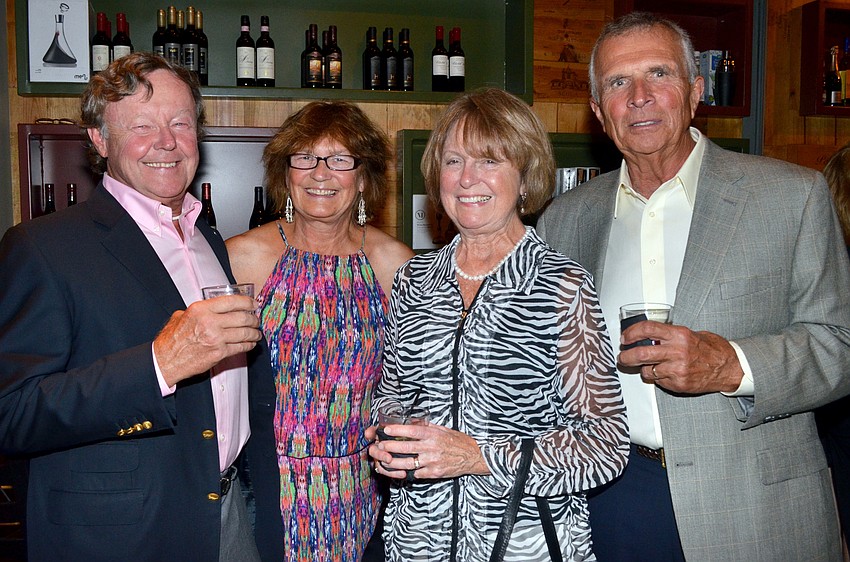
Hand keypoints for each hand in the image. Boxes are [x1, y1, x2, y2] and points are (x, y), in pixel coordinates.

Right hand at [153, 295, 260, 385]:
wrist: (165, 360)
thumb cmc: (172, 339)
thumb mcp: (181, 316)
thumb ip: (199, 310)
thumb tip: (214, 306)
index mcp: (201, 309)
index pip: (232, 301)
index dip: (247, 302)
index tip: (253, 304)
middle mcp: (209, 322)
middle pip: (242, 317)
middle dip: (253, 318)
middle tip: (256, 319)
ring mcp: (215, 338)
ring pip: (244, 333)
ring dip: (254, 332)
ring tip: (256, 332)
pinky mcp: (219, 353)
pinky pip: (240, 347)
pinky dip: (248, 345)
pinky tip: (250, 343)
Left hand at [368, 423, 489, 480]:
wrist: (472, 457)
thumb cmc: (456, 441)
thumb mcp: (442, 429)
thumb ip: (426, 426)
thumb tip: (410, 422)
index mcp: (433, 434)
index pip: (412, 431)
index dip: (397, 430)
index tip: (386, 430)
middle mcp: (432, 448)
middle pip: (406, 447)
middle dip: (389, 447)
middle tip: (379, 445)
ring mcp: (432, 462)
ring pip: (407, 463)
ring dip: (393, 462)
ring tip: (383, 460)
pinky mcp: (434, 473)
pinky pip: (416, 473)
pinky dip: (406, 472)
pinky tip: (398, 470)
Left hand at [618, 320, 743, 393]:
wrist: (729, 367)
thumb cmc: (711, 349)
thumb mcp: (691, 334)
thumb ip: (669, 335)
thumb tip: (646, 336)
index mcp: (679, 335)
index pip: (647, 329)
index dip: (631, 333)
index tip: (625, 338)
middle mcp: (677, 352)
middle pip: (641, 353)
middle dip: (626, 356)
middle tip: (623, 357)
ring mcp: (677, 370)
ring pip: (646, 370)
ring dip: (643, 369)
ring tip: (650, 366)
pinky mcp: (678, 384)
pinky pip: (658, 381)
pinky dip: (657, 378)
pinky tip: (665, 373)